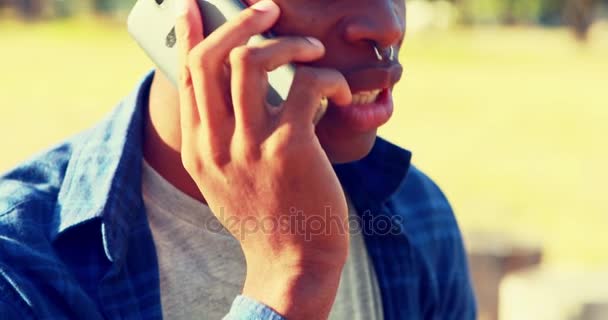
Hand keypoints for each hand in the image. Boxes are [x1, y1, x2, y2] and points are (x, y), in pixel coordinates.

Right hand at [174, 0, 351, 317]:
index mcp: (199, 149)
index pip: (187, 77)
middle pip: (213, 58)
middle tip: (268, 11)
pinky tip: (340, 95)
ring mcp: (250, 146)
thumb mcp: (227, 180)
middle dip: (241, 22)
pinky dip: (328, 78)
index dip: (193, 34)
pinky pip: (306, 86)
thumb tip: (234, 92)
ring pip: (254, 62)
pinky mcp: (290, 148)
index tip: (194, 7)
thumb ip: (221, 138)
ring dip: (289, 43)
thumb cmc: (268, 216)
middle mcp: (217, 144)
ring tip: (313, 51)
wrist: (292, 262)